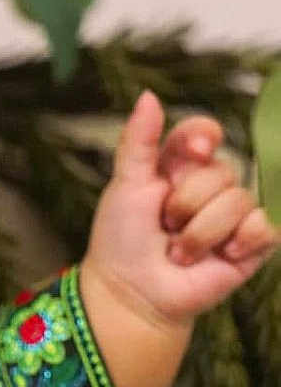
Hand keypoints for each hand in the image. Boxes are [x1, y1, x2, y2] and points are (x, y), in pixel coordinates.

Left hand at [83, 90, 279, 330]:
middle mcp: (209, 186)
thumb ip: (137, 141)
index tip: (194, 151)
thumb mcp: (125, 184)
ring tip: (179, 252)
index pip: (204, 133)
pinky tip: (222, 256)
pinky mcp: (253, 243)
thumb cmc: (122, 239)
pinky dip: (240, 240)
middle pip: (221, 170)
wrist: (132, 291)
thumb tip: (148, 94)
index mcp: (179, 166)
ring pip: (239, 200)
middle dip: (186, 203)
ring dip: (201, 232)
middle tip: (164, 226)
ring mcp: (233, 215)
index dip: (204, 137)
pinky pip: (265, 225)